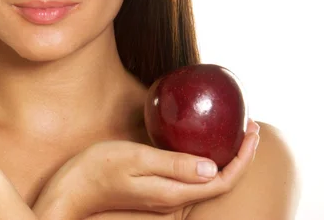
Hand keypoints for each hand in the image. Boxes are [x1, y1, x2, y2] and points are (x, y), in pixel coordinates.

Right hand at [34, 120, 260, 219]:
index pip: (223, 180)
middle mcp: (174, 199)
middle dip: (240, 155)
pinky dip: (206, 158)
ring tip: (233, 131)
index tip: (252, 129)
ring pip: (207, 180)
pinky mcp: (156, 191)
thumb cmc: (97, 170)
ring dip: (225, 156)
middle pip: (220, 181)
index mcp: (173, 192)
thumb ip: (173, 164)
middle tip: (249, 125)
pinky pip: (192, 177)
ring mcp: (165, 197)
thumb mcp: (134, 160)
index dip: (244, 157)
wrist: (72, 191)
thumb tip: (212, 167)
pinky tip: (201, 142)